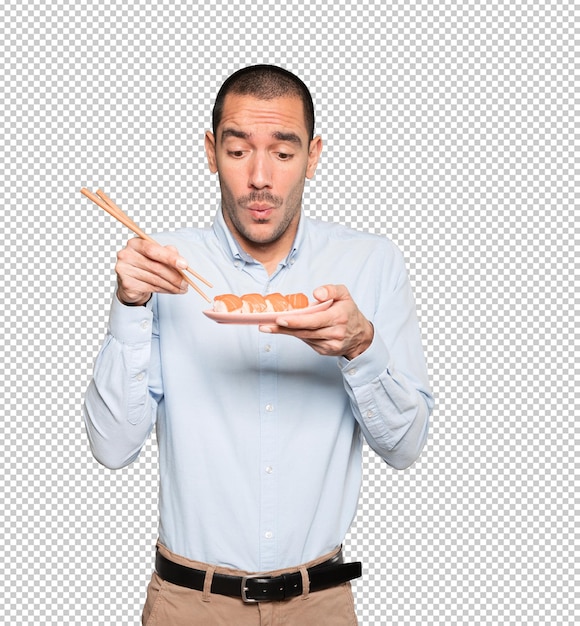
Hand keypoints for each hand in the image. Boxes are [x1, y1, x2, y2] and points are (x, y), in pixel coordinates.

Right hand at [115, 238, 188, 304]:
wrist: (130, 281)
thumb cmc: (146, 264)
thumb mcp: (158, 255)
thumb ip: (169, 253)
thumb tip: (180, 261)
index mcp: (135, 243)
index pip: (153, 249)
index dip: (170, 258)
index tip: (185, 265)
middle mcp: (126, 255)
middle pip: (156, 267)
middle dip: (175, 277)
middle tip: (186, 283)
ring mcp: (124, 270)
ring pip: (155, 279)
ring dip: (172, 286)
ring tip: (182, 289)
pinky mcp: (127, 284)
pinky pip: (151, 288)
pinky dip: (165, 290)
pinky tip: (171, 290)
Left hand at [259, 284, 373, 358]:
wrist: (361, 336)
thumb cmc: (349, 312)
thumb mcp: (344, 295)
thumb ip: (331, 290)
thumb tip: (316, 293)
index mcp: (339, 317)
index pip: (314, 320)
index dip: (296, 321)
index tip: (280, 319)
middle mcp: (335, 332)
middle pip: (305, 331)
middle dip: (283, 328)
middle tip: (265, 325)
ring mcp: (330, 344)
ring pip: (304, 337)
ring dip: (286, 332)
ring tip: (268, 327)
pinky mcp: (325, 351)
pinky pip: (308, 342)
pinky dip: (297, 335)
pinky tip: (287, 330)